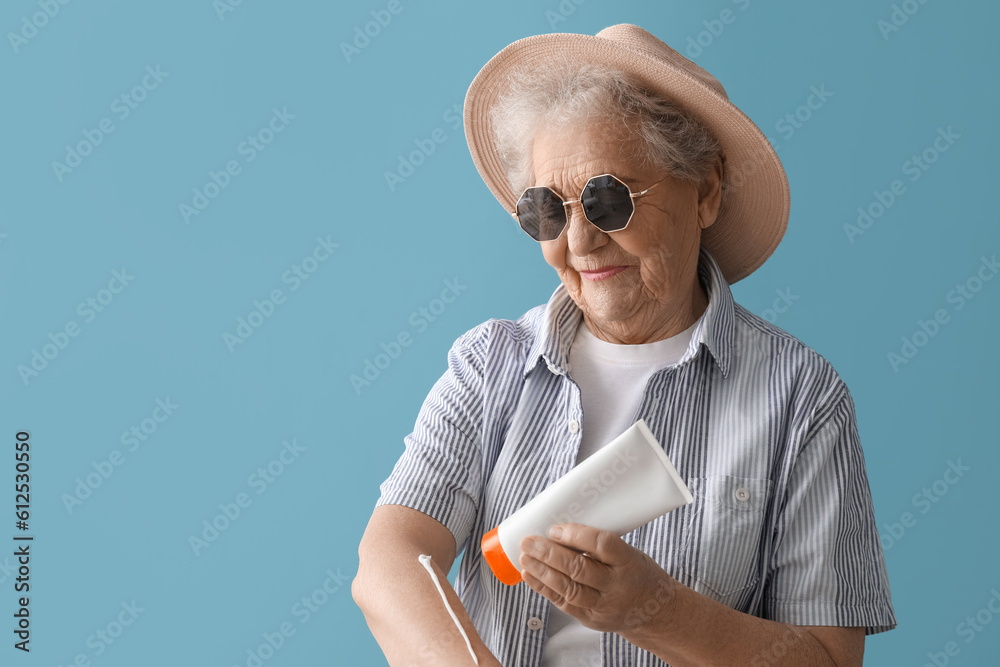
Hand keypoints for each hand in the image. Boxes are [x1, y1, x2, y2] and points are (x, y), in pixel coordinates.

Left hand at [518, 523, 676, 634]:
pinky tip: (530, 576)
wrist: (653, 612)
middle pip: (579, 569)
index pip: (602, 545)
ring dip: (542, 572)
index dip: (576, 536)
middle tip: (529, 541)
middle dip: (549, 554)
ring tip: (525, 558)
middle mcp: (617, 586)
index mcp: (629, 561)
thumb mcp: (629, 553)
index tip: (555, 529)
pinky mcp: (591, 619)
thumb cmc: (637, 573)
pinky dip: (544, 588)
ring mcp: (604, 606)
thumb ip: (599, 545)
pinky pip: (564, 603)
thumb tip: (559, 529)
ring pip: (568, 589)